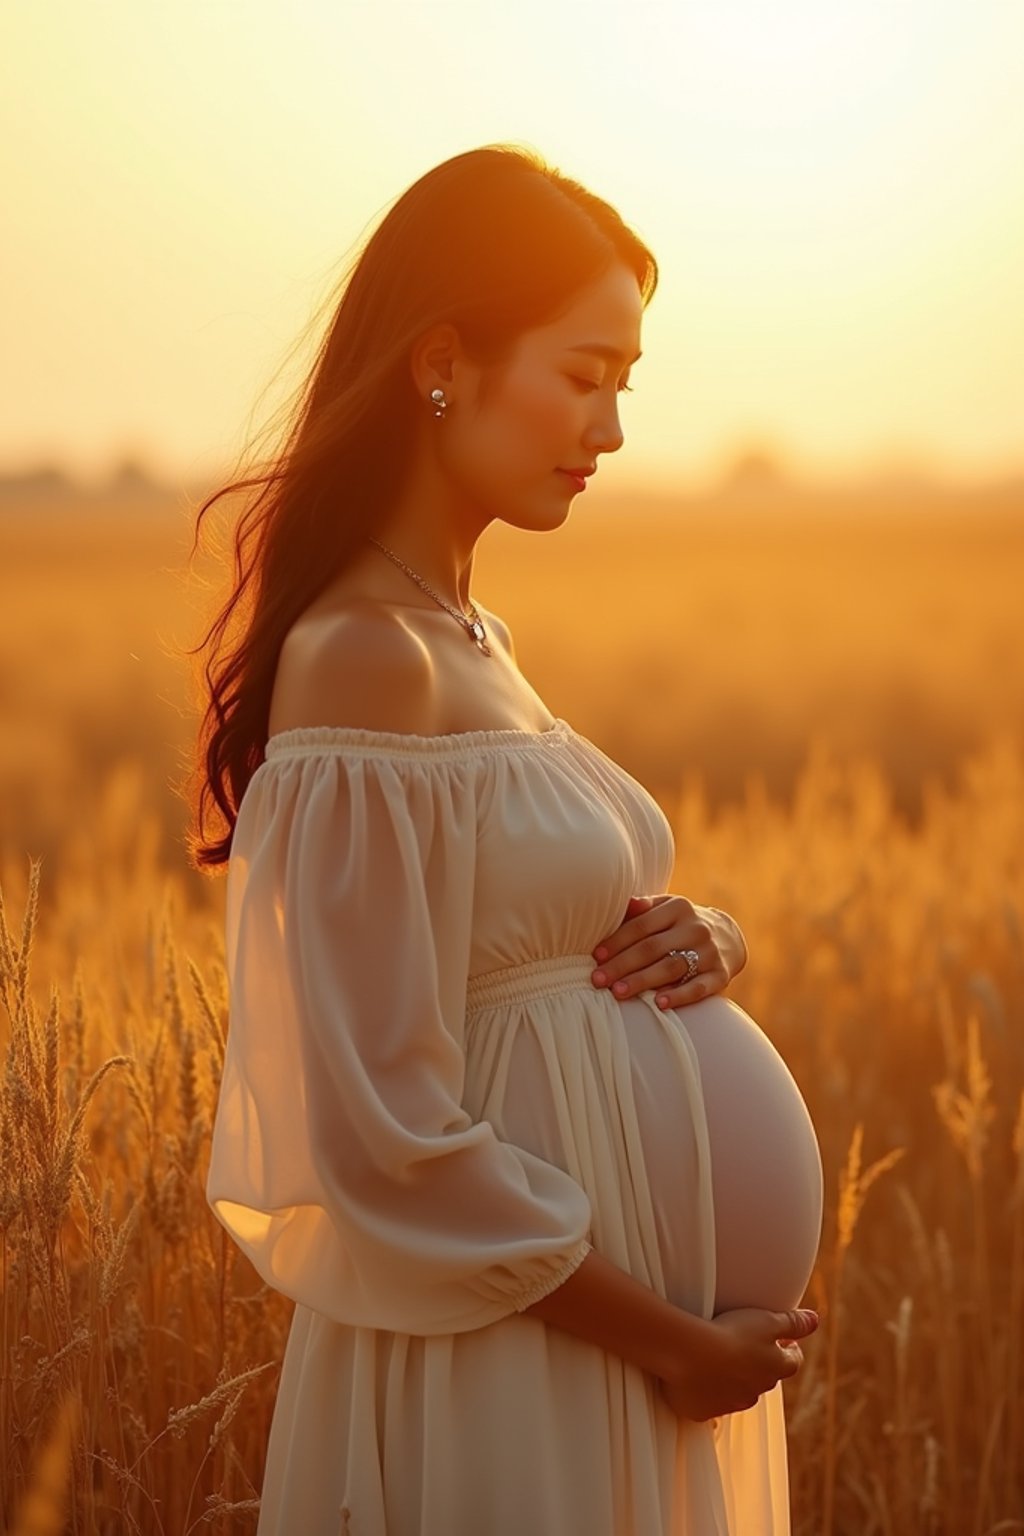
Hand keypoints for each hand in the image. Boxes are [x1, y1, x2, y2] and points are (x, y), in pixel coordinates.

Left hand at [590, 894, 748, 1008]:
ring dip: (643, 981)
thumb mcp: (666, 908)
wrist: (728, 937)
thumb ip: (643, 907)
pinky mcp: (720, 975)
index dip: (617, 941)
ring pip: (671, 968)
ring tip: (618, 992)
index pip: (641, 925)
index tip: (596, 956)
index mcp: (678, 908)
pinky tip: (659, 1004)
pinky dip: (679, 996)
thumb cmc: (681, 924)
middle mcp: (695, 928)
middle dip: (622, 965)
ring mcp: (709, 952)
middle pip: (652, 948)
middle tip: (598, 980)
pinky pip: (699, 988)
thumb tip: (622, 903)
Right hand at [658, 1306, 818, 1421]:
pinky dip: (709, 1391)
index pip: (793, 1361)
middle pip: (766, 1377)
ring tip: (718, 1357)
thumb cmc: (731, 1334)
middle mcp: (758, 1391)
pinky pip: (712, 1402)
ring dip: (734, 1378)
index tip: (784, 1338)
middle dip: (760, 1363)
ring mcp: (732, 1404)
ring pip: (739, 1391)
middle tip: (746, 1343)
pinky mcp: (706, 1412)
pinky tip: (698, 1375)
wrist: (689, 1357)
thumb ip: (793, 1322)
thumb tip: (815, 1320)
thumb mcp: (767, 1320)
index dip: (790, 1348)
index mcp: (776, 1368)